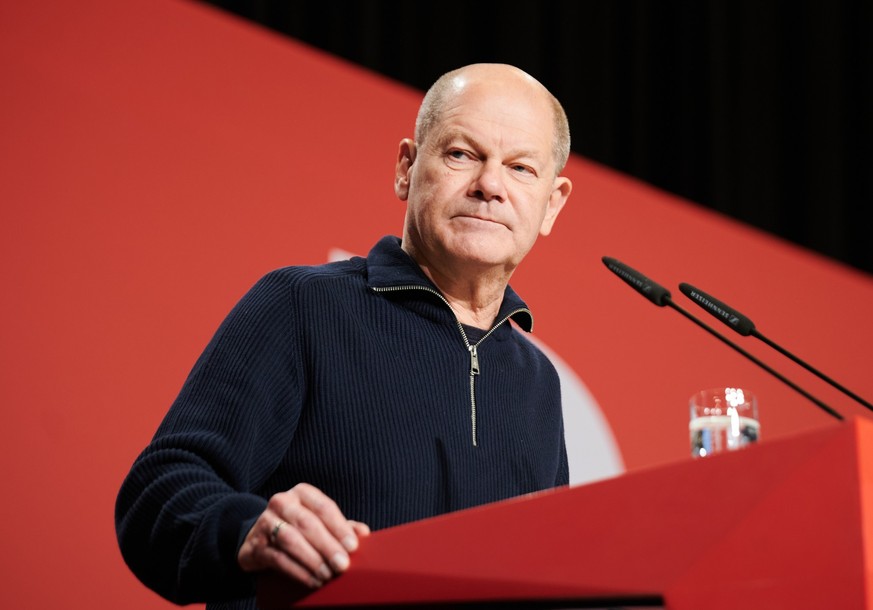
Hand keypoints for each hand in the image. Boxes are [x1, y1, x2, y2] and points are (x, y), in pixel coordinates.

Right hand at [237, 483, 369, 587]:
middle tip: (343, 565)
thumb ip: (341, 526)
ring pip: (291, 540)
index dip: (340, 527)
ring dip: (312, 560)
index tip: (353, 546)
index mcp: (302, 493)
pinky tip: (312, 581)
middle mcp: (282, 502)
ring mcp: (266, 522)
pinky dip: (298, 571)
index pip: (324, 507)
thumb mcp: (319, 522)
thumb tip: (363, 533)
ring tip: (328, 575)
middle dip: (327, 546)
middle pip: (308, 523)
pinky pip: (278, 559)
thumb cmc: (297, 528)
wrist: (258, 538)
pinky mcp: (255, 544)